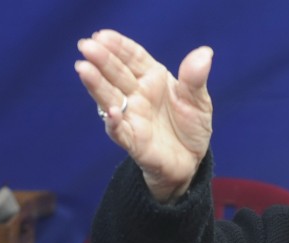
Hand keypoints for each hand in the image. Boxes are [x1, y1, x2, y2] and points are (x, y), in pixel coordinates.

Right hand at [75, 29, 213, 202]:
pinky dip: (114, 122)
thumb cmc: (190, 127)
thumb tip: (204, 53)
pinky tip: (112, 112)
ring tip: (84, 69)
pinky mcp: (132, 141)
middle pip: (116, 74)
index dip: (118, 46)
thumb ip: (195, 78)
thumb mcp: (198, 100)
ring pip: (110, 98)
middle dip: (101, 60)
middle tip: (86, 46)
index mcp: (152, 78)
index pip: (132, 58)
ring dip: (97, 85)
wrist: (190, 161)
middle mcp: (137, 95)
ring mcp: (132, 117)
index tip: (102, 35)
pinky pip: (119, 131)